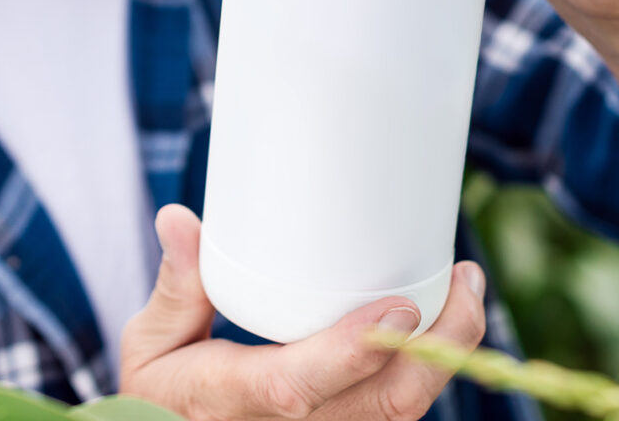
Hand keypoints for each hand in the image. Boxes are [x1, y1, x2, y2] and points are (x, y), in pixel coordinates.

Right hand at [120, 205, 485, 419]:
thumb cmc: (163, 389)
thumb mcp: (152, 342)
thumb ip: (175, 283)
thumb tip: (177, 218)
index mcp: (229, 402)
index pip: (296, 386)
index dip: (349, 353)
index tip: (397, 308)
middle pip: (377, 408)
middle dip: (435, 351)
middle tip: (465, 282)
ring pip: (397, 415)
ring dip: (445, 358)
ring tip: (467, 292)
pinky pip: (393, 413)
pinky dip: (428, 372)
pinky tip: (445, 326)